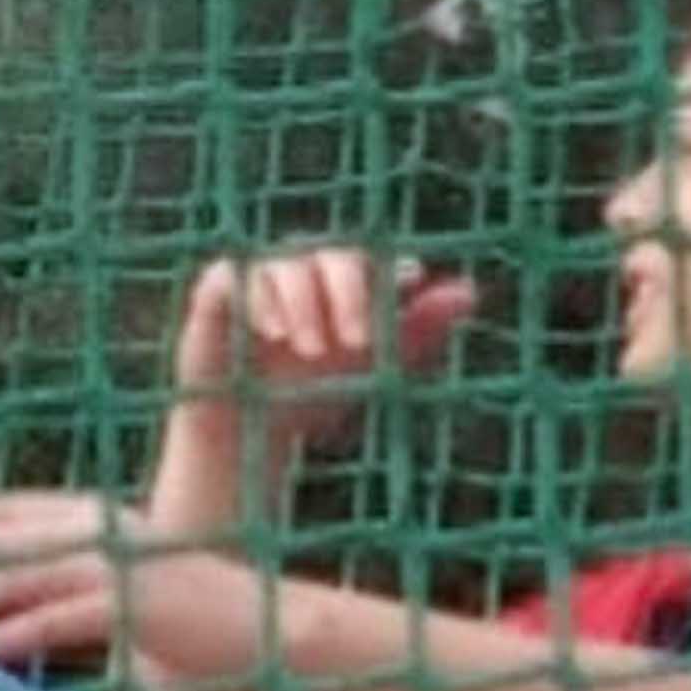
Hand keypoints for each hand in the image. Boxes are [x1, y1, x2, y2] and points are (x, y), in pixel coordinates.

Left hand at [0, 493, 257, 677]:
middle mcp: (101, 531)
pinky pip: (58, 620)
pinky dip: (11, 634)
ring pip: (19, 578)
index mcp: (99, 517)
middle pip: (3, 538)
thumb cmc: (198, 615)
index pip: (11, 513)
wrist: (269, 630)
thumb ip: (85, 578)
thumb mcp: (134, 583)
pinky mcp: (132, 606)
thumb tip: (30, 596)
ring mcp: (117, 566)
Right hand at [167, 248, 477, 463]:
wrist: (250, 433)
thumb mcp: (374, 368)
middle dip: (349, 296)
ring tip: (311, 350)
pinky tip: (273, 332)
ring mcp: (260, 274)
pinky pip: (239, 275)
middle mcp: (304, 268)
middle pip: (332, 257)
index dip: (382, 281)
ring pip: (287, 264)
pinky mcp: (220, 288)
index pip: (370, 262)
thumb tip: (470, 292)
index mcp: (344, 280)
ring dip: (304, 304)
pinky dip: (259, 298)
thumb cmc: (314, 397)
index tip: (399, 302)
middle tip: (356, 344)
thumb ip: (418, 329)